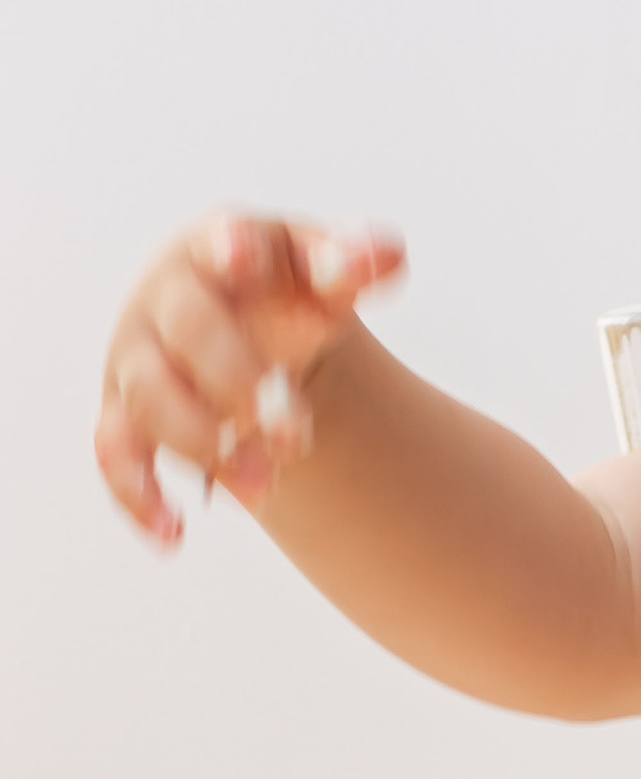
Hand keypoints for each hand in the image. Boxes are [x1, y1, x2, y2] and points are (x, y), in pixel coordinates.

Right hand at [96, 215, 406, 546]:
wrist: (238, 328)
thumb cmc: (284, 294)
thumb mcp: (320, 274)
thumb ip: (353, 263)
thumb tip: (387, 255)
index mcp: (218, 250)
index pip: (222, 241)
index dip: (233, 249)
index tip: (247, 259)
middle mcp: (167, 301)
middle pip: (191, 333)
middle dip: (239, 381)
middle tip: (298, 434)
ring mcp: (139, 359)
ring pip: (150, 401)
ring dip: (203, 447)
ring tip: (265, 488)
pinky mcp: (124, 415)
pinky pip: (115, 456)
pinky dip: (138, 497)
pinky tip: (173, 538)